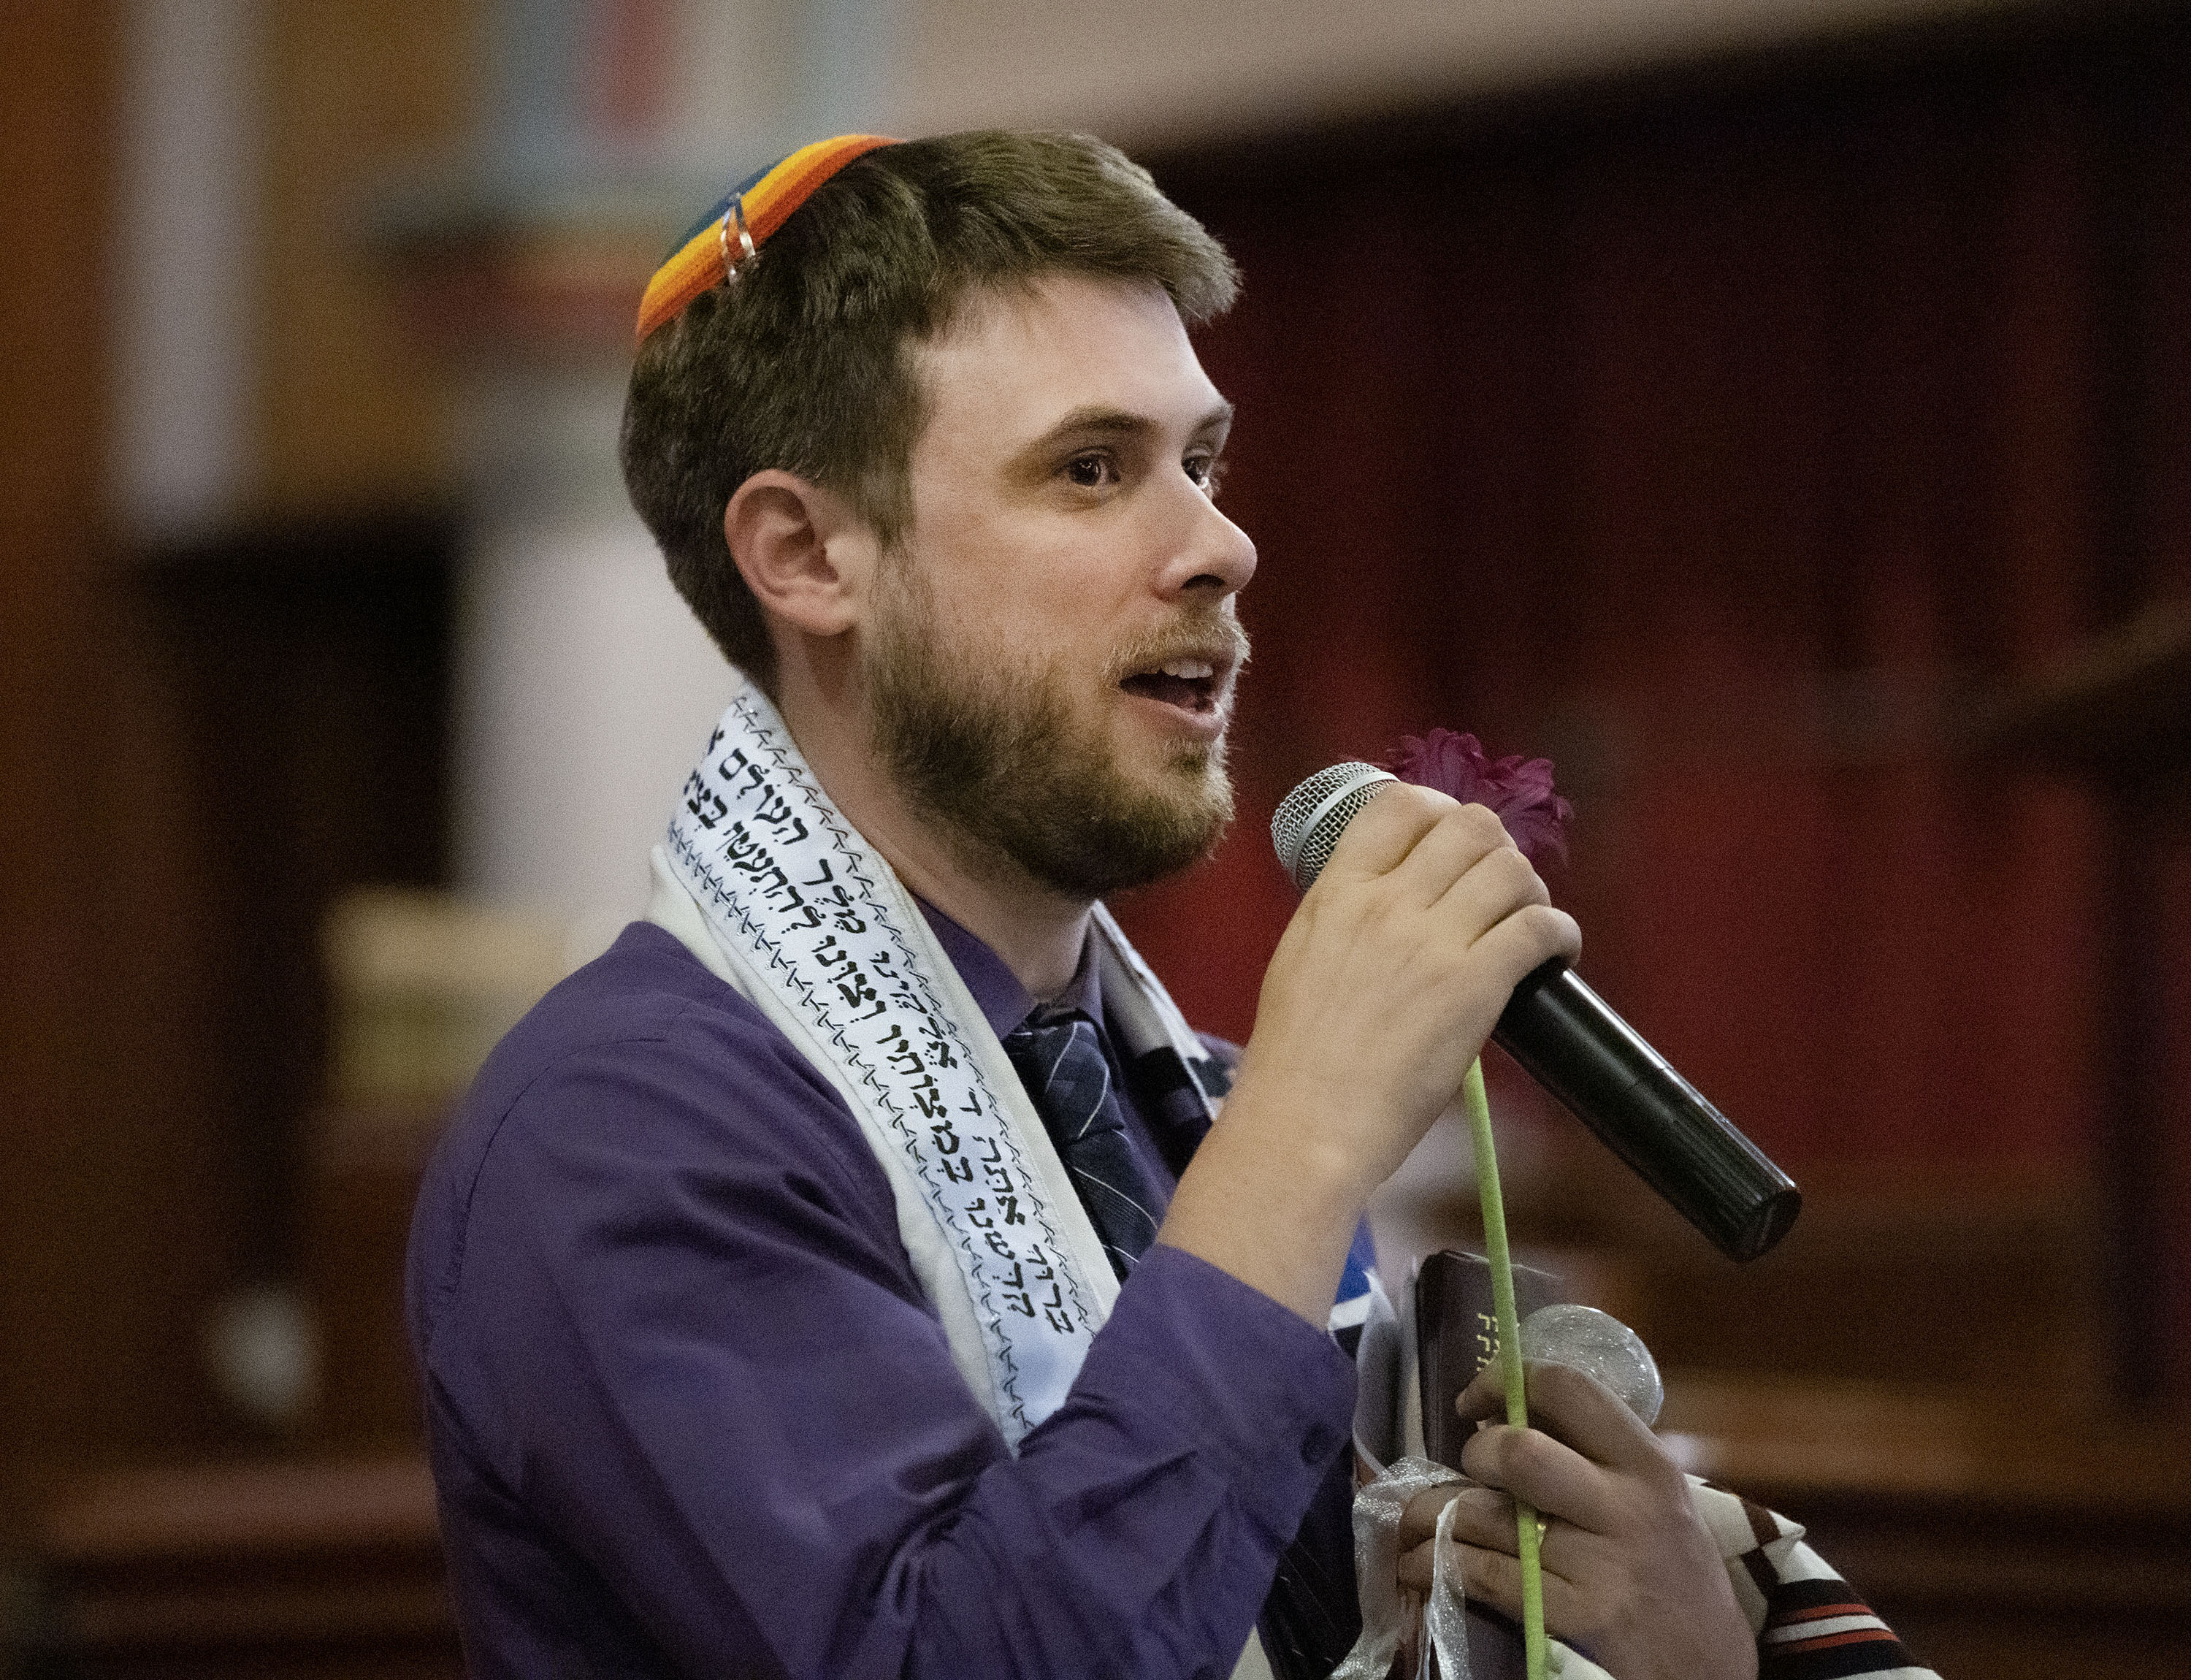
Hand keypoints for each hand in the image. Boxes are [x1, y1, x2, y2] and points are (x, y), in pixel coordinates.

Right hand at [1235, 784, 1578, 1196]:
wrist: (1305, 1121)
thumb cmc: (1294, 1056)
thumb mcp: (1300, 956)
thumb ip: (1342, 915)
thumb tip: (1383, 900)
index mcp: (1338, 891)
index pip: (1400, 805)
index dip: (1440, 813)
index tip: (1452, 844)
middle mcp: (1388, 901)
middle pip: (1470, 826)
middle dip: (1496, 849)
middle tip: (1498, 888)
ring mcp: (1434, 941)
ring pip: (1512, 869)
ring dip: (1531, 891)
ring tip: (1527, 922)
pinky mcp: (1476, 985)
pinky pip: (1539, 928)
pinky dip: (1559, 934)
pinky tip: (1555, 954)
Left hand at [1398, 1360, 1755, 1679]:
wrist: (1711, 1676)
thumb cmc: (1675, 1580)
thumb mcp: (1657, 1503)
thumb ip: (1596, 1459)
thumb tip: (1505, 1416)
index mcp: (1648, 1466)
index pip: (1567, 1389)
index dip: (1504, 1381)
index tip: (1475, 1401)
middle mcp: (1625, 1510)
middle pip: (1519, 1451)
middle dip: (1476, 1451)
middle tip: (1469, 1468)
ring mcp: (1598, 1568)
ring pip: (1483, 1515)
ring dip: (1430, 1512)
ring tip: (1414, 1519)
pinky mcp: (1572, 1620)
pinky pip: (1480, 1575)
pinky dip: (1433, 1564)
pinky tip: (1416, 1565)